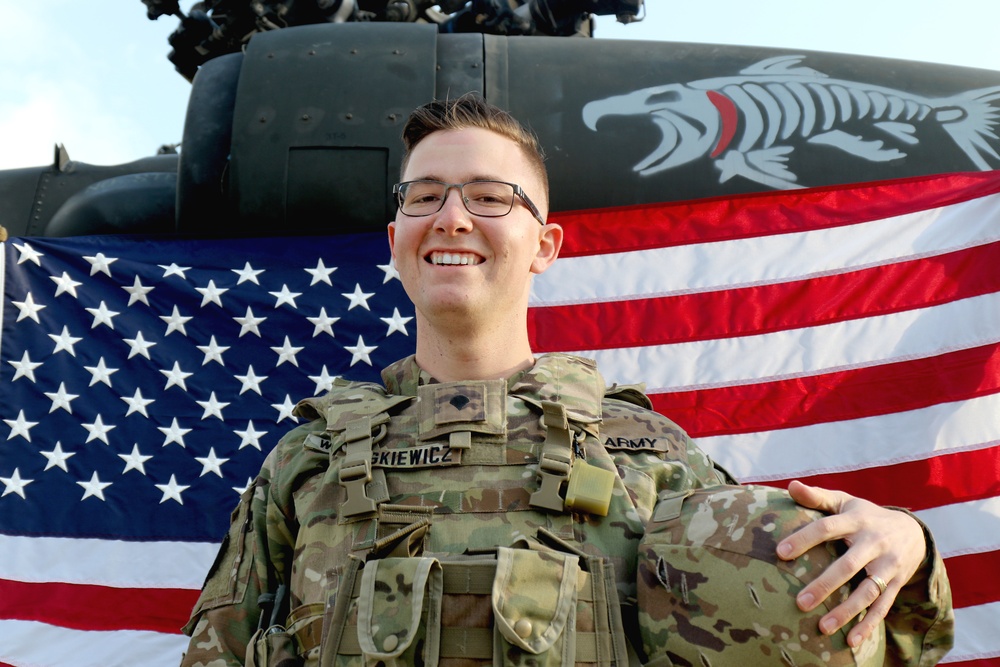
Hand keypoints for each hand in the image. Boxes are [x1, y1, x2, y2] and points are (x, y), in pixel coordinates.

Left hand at [776, 480, 926, 646]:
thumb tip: (791, 485)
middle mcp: (874, 543)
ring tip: (822, 627)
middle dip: (825, 585)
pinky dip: (868, 626)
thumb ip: (817, 496)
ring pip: (867, 592)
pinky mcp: (896, 584)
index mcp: (856, 520)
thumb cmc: (865, 516)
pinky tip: (851, 642)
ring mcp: (888, 566)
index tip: (780, 553)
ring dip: (846, 611)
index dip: (804, 539)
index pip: (827, 528)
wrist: (913, 531)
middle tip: (800, 602)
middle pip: (848, 566)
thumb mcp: (844, 501)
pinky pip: (882, 607)